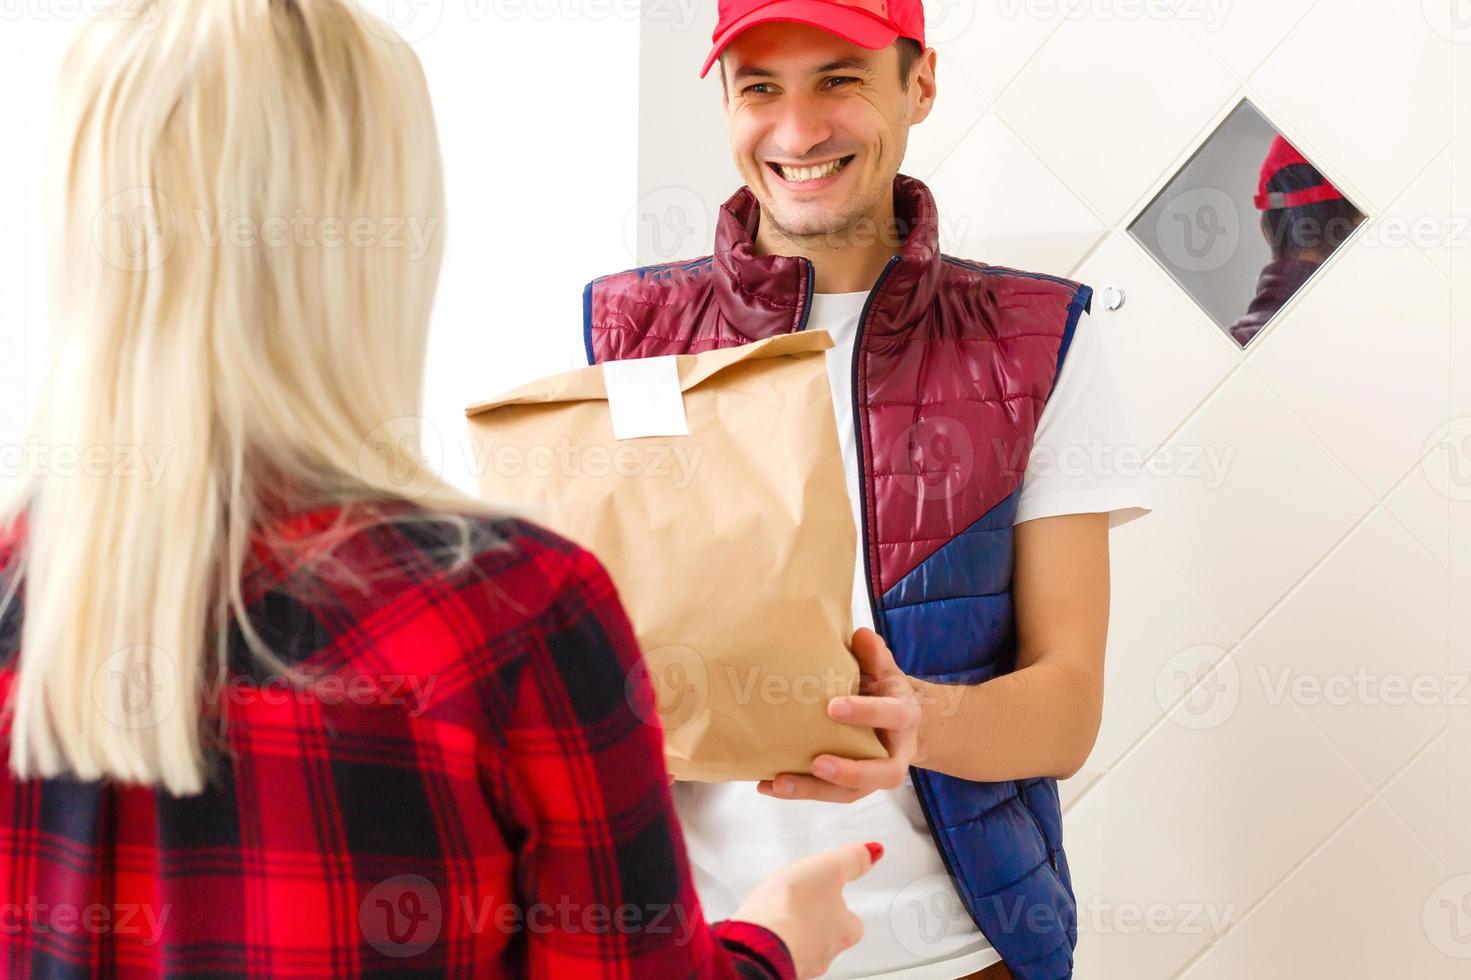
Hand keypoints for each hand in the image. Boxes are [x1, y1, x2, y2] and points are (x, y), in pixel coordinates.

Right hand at [732, 841, 881, 977]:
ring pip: (802, 946)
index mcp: (843, 930)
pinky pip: (778, 951)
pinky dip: (774, 940)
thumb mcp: (829, 869)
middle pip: (828, 938)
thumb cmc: (793, 907)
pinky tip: (764, 928)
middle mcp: (824, 952)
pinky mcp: (772, 963)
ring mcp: (799, 961)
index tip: (838, 898)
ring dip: (795, 932)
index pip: (854, 924)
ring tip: (782, 915)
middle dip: (818, 922)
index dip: (845, 909)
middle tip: (808, 905)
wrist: (759, 940)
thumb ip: (851, 859)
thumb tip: (873, 851)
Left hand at [757, 628, 920, 803]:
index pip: (891, 716)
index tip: (832, 707)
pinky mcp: (854, 786)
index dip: (865, 713)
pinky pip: (829, 794)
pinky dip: (799, 791)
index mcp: (904, 716)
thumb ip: (873, 655)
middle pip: (881, 772)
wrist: (899, 722)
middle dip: (849, 771)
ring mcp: (875, 774)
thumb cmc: (884, 690)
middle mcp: (897, 752)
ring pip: (852, 792)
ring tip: (779, 782)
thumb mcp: (884, 668)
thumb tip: (860, 635)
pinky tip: (769, 785)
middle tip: (817, 763)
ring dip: (814, 790)